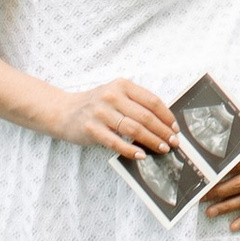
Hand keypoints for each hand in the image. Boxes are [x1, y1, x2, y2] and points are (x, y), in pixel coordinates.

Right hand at [55, 79, 177, 158]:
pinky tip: (141, 155)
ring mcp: (101, 113)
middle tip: (174, 142)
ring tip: (162, 149)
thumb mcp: (115, 94)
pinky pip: (116, 142)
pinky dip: (131, 150)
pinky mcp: (92, 129)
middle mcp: (112, 96)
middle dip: (163, 131)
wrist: (64, 111)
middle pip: (145, 116)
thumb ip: (135, 102)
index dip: (166, 116)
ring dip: (152, 141)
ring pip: (134, 129)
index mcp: (122, 85)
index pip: (152, 101)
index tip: (175, 128)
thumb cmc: (95, 104)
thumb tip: (163, 121)